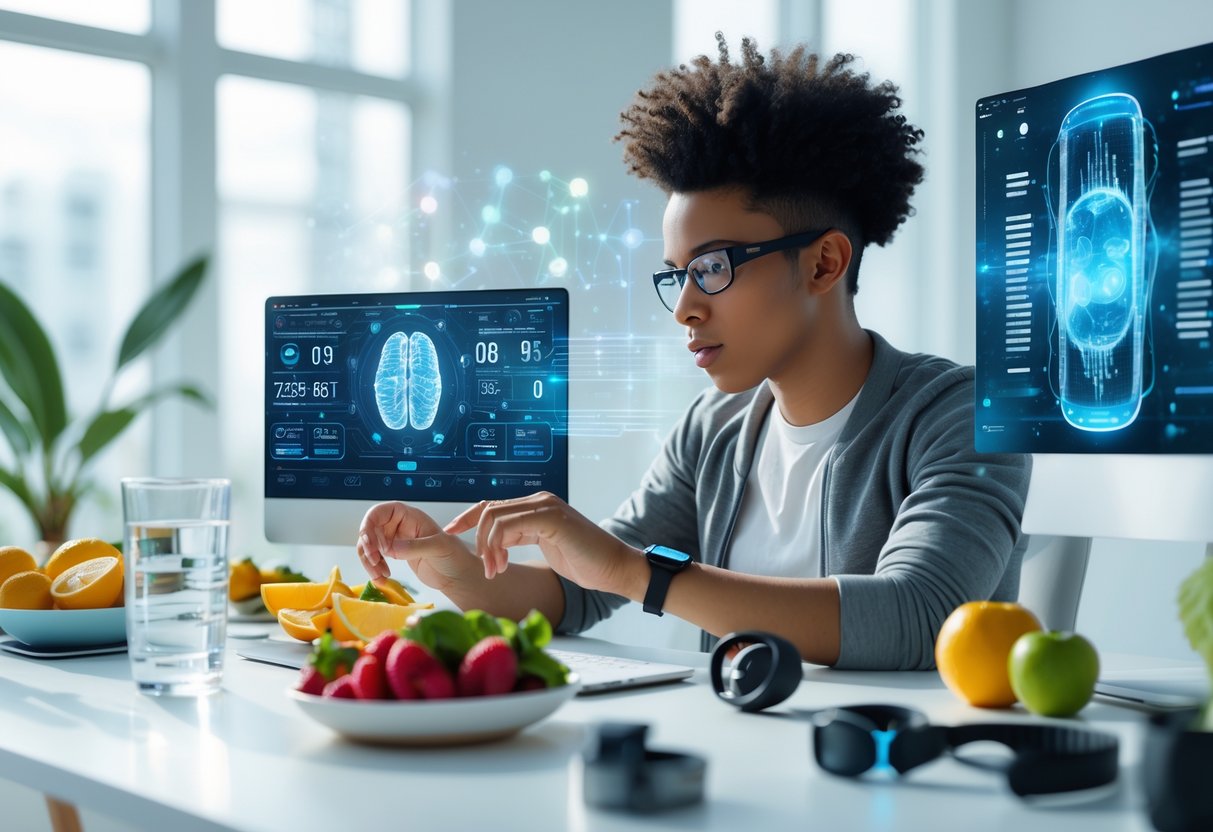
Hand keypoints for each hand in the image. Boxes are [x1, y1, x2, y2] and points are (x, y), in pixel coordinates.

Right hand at [356, 501, 480, 594]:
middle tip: (375, 562)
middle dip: (367, 547)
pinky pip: (375, 558)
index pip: (381, 511)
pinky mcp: (395, 554)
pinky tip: (382, 578)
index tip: (369, 542)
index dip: (370, 524)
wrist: (457, 576)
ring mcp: (395, 539)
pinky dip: (374, 569)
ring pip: (369, 545)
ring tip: (379, 575)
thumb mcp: (438, 548)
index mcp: (409, 516)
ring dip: (369, 561)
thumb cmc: (454, 556)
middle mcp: (399, 525)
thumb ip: (415, 546)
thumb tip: (390, 548)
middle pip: (370, 529)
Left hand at [444, 491, 637, 590]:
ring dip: (487, 547)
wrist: (615, 568)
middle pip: (488, 509)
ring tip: (495, 571)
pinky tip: (503, 566)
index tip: (449, 533)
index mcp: (536, 506)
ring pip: (495, 516)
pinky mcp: (550, 518)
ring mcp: (545, 506)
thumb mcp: (545, 546)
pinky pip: (509, 525)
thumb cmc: (585, 562)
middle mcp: (539, 500)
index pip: (492, 505)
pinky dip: (497, 546)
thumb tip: (495, 544)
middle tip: (486, 568)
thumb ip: (522, 537)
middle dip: (477, 539)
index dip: (467, 518)